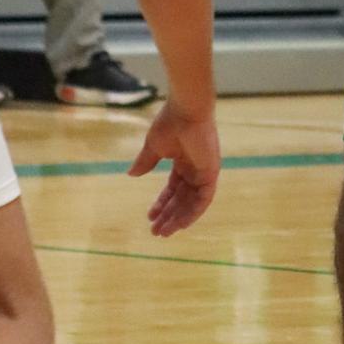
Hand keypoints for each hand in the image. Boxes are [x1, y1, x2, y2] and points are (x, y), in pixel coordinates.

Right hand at [129, 102, 220, 235]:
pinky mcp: (211, 173)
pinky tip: (181, 224)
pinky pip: (204, 199)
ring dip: (179, 218)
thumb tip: (131, 174)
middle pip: (182, 199)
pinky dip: (193, 212)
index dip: (162, 203)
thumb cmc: (170, 123)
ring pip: (192, 202)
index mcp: (183, 161)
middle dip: (169, 215)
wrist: (186, 111)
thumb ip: (145, 162)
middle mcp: (195, 169)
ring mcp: (205, 171)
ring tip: (164, 232)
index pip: (173, 188)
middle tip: (155, 232)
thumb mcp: (154, 147)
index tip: (150, 217)